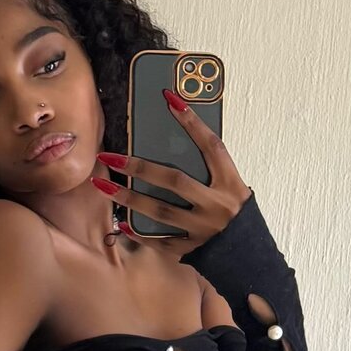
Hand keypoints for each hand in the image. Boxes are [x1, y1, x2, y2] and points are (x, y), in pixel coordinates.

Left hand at [93, 90, 251, 257]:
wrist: (248, 252)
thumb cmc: (233, 211)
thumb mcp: (230, 185)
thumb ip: (207, 167)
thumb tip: (173, 137)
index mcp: (230, 183)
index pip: (211, 146)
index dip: (192, 122)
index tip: (169, 99)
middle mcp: (217, 205)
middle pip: (175, 181)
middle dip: (139, 167)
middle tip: (109, 157)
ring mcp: (203, 229)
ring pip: (161, 211)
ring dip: (129, 198)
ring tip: (103, 186)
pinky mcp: (192, 249)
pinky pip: (160, 241)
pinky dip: (140, 232)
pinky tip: (121, 222)